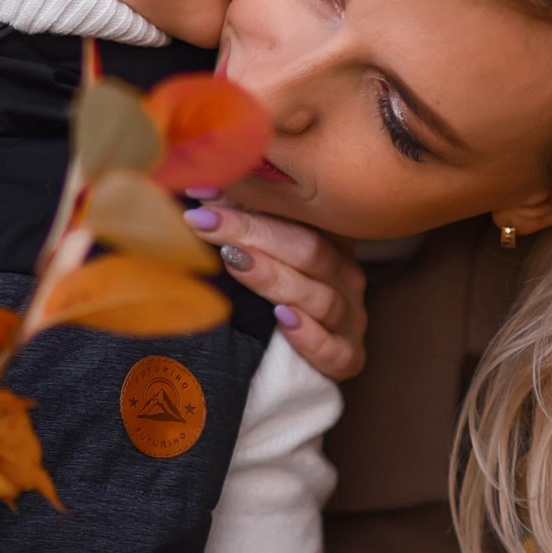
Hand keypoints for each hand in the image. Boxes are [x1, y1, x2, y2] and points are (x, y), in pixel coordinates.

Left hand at [181, 198, 368, 380]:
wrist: (292, 362)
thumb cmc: (273, 297)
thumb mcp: (258, 253)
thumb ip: (239, 221)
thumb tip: (200, 189)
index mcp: (332, 242)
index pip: (299, 216)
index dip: (252, 203)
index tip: (205, 197)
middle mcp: (346, 276)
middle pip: (309, 249)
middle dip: (253, 233)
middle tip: (207, 223)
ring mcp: (351, 318)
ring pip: (320, 296)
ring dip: (275, 278)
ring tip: (236, 262)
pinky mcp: (348, 358)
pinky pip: (333, 349)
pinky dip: (309, 335)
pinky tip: (282, 319)